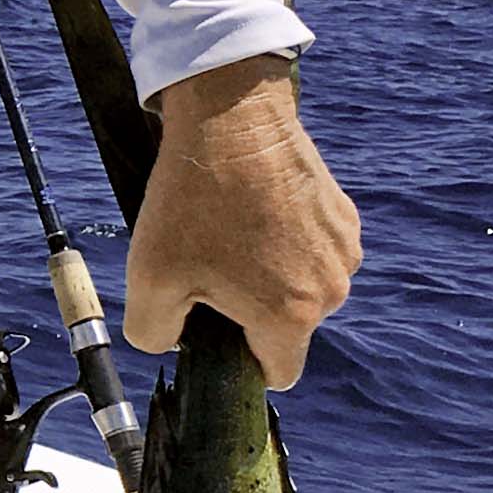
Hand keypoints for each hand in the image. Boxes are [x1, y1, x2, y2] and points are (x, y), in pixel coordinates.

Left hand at [125, 56, 360, 390]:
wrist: (231, 118)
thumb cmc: (192, 200)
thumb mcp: (148, 279)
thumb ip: (153, 333)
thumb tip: (170, 341)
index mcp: (291, 316)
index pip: (279, 373)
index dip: (243, 362)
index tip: (216, 330)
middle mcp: (332, 289)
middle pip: (289, 327)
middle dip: (252, 310)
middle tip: (211, 266)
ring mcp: (344, 249)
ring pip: (304, 287)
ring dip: (273, 274)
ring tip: (232, 233)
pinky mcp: (344, 216)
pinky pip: (314, 250)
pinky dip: (289, 241)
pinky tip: (256, 210)